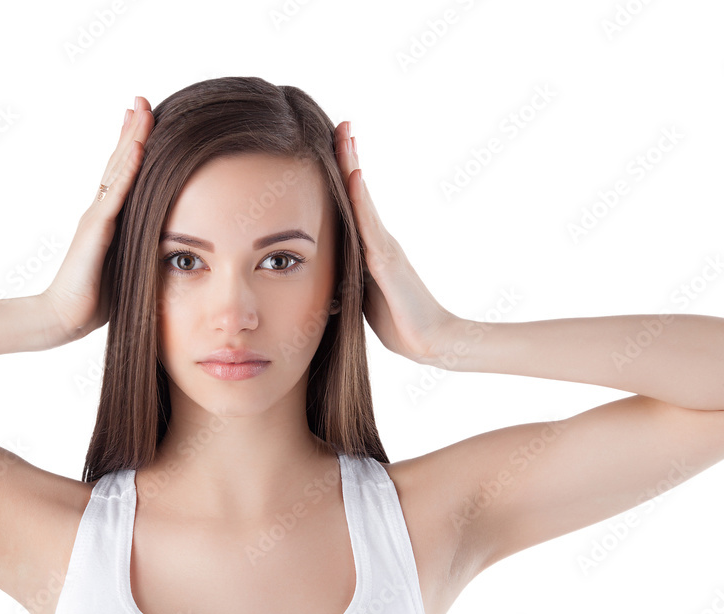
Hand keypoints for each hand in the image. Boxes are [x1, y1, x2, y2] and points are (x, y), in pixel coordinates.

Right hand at [39, 97, 153, 346]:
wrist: (64, 317)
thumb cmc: (95, 300)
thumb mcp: (125, 267)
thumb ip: (137, 251)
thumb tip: (164, 251)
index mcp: (106, 219)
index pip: (121, 175)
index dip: (132, 147)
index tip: (142, 121)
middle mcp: (99, 210)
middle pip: (118, 162)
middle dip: (131, 130)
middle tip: (140, 100)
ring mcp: (96, 216)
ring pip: (117, 169)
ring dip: (132, 137)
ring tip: (140, 109)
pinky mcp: (96, 228)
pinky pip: (116, 192)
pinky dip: (128, 168)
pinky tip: (139, 146)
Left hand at [335, 121, 460, 363]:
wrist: (432, 341)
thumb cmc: (399, 320)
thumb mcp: (364, 292)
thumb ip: (352, 273)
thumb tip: (329, 266)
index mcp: (371, 246)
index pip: (353, 203)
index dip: (343, 173)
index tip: (335, 144)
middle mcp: (379, 238)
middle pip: (357, 191)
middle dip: (348, 156)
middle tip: (341, 124)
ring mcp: (384, 246)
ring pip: (362, 199)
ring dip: (351, 165)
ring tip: (344, 134)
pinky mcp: (386, 260)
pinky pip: (368, 225)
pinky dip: (359, 199)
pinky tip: (352, 176)